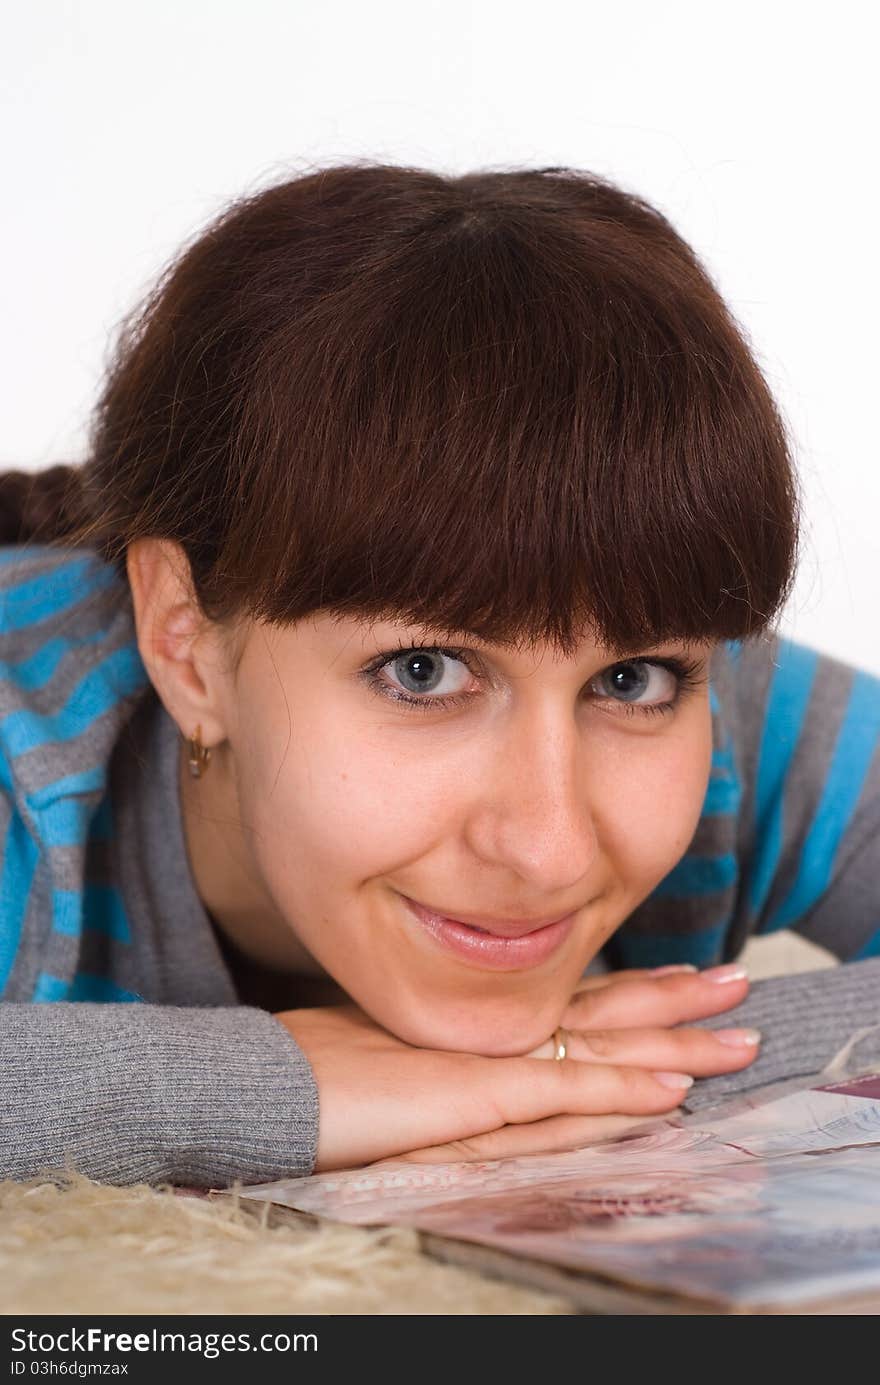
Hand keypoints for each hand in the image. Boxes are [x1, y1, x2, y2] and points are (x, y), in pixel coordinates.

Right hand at [273, 964, 755, 1170]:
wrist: (271, 1081)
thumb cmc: (319, 1066)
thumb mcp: (400, 1050)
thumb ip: (451, 1048)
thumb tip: (486, 1054)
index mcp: (484, 1017)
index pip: (576, 999)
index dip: (634, 988)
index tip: (680, 976)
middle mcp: (499, 1029)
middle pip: (606, 1012)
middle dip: (677, 1000)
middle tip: (737, 982)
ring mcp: (493, 1059)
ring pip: (606, 1050)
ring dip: (676, 1045)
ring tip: (737, 1037)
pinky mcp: (480, 1094)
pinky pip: (569, 1096)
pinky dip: (624, 1095)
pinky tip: (673, 1094)